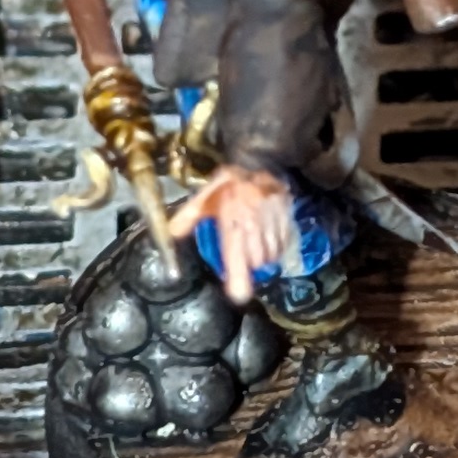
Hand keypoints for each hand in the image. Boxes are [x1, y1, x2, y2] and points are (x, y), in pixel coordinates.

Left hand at [165, 164, 296, 302]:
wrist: (258, 161)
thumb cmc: (229, 183)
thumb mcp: (204, 198)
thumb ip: (187, 217)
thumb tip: (171, 233)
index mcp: (232, 222)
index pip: (236, 256)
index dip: (239, 278)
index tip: (240, 296)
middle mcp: (254, 225)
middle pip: (256, 262)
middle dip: (249, 263)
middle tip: (242, 251)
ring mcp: (273, 223)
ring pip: (271, 255)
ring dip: (263, 256)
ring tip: (254, 242)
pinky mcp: (287, 219)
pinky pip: (284, 244)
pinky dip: (276, 246)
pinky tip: (267, 236)